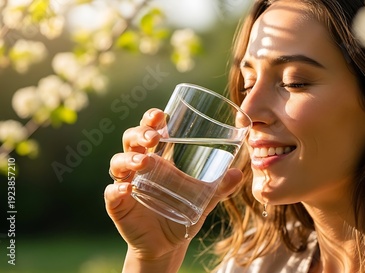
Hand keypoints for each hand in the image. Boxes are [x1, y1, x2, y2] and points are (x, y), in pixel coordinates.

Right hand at [104, 108, 242, 267]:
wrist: (168, 245)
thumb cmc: (183, 213)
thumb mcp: (204, 199)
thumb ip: (220, 187)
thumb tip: (238, 174)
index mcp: (157, 158)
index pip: (149, 131)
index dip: (150, 120)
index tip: (160, 114)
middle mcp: (138, 167)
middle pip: (130, 141)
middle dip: (139, 134)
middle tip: (153, 136)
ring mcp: (126, 184)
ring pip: (118, 163)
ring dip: (129, 159)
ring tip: (144, 161)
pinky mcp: (118, 205)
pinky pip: (112, 193)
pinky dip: (117, 189)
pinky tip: (128, 189)